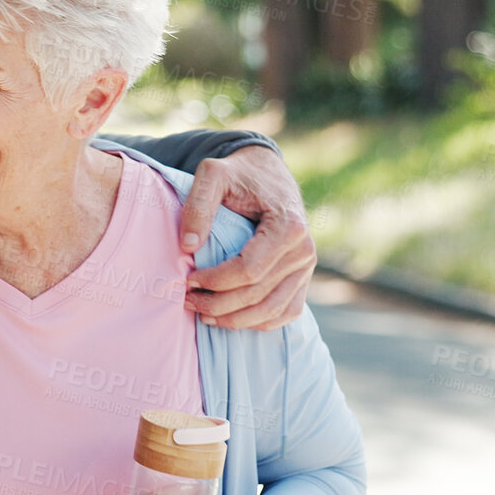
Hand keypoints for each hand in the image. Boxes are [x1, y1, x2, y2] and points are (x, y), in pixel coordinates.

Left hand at [179, 146, 315, 330]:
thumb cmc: (238, 173)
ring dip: (235, 320)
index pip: (249, 270)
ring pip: (271, 310)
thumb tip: (188, 247)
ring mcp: (307, 267)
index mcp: (288, 226)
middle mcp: (304, 250)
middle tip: (187, 301)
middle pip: (258, 294)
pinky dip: (259, 322)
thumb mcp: (213, 174)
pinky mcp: (303, 277)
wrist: (266, 172)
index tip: (187, 280)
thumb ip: (198, 205)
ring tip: (203, 316)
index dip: (215, 281)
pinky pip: (286, 312)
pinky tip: (230, 320)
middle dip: (218, 304)